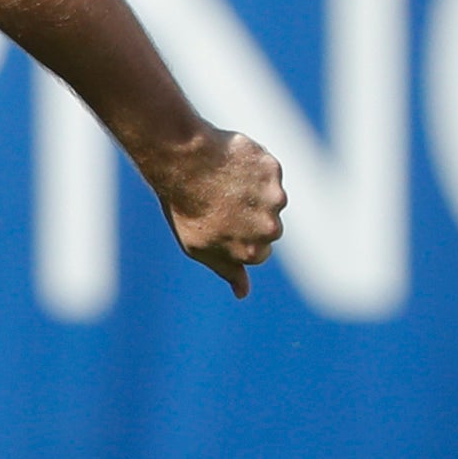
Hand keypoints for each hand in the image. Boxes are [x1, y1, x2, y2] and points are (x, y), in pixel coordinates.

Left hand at [147, 129, 285, 298]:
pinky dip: (251, 168)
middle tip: (220, 204)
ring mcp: (274, 198)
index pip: (259, 251)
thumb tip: (242, 293)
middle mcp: (270, 228)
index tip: (219, 226)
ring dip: (251, 191)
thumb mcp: (199, 248)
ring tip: (222, 184)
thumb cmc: (186, 210)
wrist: (183, 165)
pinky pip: (267, 172)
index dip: (237, 237)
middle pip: (268, 226)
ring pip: (269, 197)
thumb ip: (227, 270)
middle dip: (249, 216)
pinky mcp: (274, 171)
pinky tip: (229, 166)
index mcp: (253, 252)